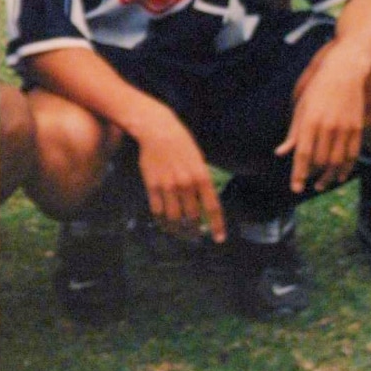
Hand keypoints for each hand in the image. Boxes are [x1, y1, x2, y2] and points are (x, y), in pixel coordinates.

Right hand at [135, 109, 225, 242]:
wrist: (158, 131)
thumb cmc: (182, 144)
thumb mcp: (199, 161)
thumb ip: (202, 182)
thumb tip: (203, 202)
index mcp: (202, 177)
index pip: (212, 208)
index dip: (217, 226)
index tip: (219, 239)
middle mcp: (186, 184)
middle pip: (192, 217)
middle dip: (195, 230)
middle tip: (195, 236)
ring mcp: (168, 186)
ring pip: (174, 218)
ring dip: (178, 230)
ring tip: (180, 233)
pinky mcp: (152, 186)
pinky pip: (157, 211)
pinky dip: (161, 221)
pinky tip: (164, 224)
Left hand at [277, 42, 365, 192]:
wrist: (344, 72)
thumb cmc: (316, 91)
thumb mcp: (300, 109)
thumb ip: (293, 133)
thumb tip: (281, 153)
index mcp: (309, 122)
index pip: (303, 154)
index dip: (298, 173)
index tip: (295, 187)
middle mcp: (327, 127)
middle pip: (320, 161)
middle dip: (313, 176)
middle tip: (307, 185)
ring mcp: (344, 128)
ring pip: (338, 161)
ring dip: (329, 176)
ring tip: (321, 185)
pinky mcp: (357, 128)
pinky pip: (353, 154)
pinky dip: (346, 168)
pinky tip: (339, 176)